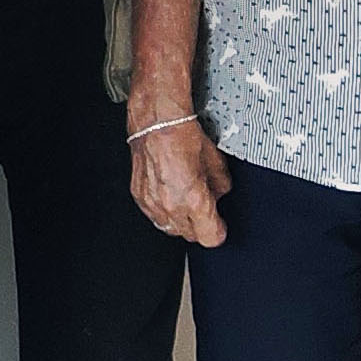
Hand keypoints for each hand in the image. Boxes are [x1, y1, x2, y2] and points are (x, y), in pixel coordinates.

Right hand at [127, 111, 231, 246]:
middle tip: (205, 209)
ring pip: (170, 228)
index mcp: (193, 200)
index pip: (210, 238)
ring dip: (181, 220)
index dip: (218, 232)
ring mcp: (152, 203)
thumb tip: (217, 195)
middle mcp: (171, 206)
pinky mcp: (139, 196)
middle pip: (190, 236)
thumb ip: (220, 187)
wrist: (156, 123)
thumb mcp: (216, 163)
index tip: (220, 225)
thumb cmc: (184, 136)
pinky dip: (164, 209)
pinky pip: (154, 215)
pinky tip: (170, 193)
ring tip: (186, 201)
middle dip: (200, 226)